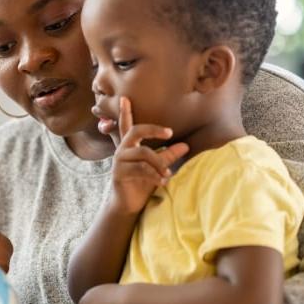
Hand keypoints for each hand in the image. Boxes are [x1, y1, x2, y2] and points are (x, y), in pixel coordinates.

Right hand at [112, 97, 188, 213]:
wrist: (128, 205)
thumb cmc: (141, 183)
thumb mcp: (157, 168)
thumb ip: (168, 156)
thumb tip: (185, 145)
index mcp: (129, 146)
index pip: (126, 125)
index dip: (125, 112)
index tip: (125, 98)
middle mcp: (122, 150)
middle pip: (136, 131)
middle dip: (153, 129)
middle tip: (169, 132)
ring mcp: (119, 161)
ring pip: (143, 153)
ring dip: (159, 163)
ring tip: (168, 174)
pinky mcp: (119, 173)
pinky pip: (140, 169)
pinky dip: (154, 175)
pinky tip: (163, 182)